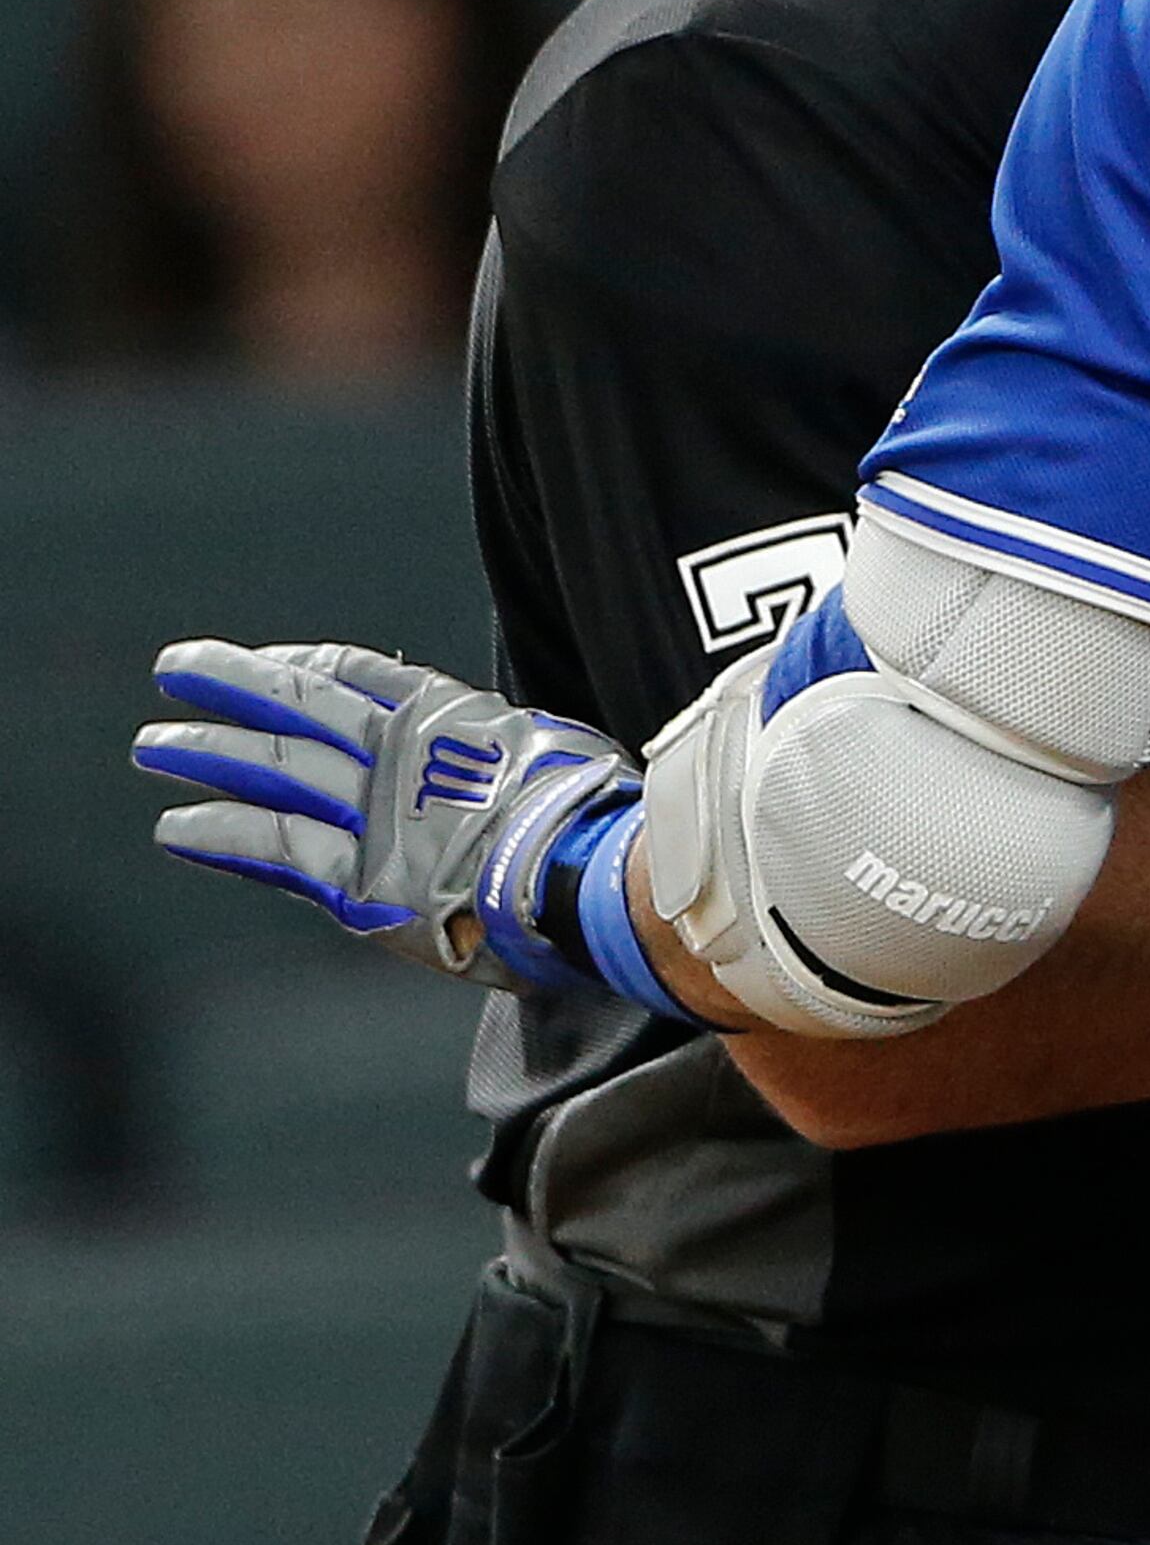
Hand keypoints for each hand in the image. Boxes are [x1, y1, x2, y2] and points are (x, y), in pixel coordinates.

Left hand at [136, 641, 638, 996]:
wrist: (598, 885)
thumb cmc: (598, 825)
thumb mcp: (559, 756)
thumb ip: (510, 751)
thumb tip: (514, 750)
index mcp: (450, 719)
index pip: (359, 674)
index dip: (305, 663)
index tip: (270, 660)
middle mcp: (401, 757)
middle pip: (298, 705)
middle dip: (231, 682)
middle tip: (176, 667)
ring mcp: (375, 817)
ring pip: (272, 770)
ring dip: (207, 753)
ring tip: (155, 743)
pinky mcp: (359, 880)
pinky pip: (273, 849)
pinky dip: (221, 834)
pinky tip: (176, 828)